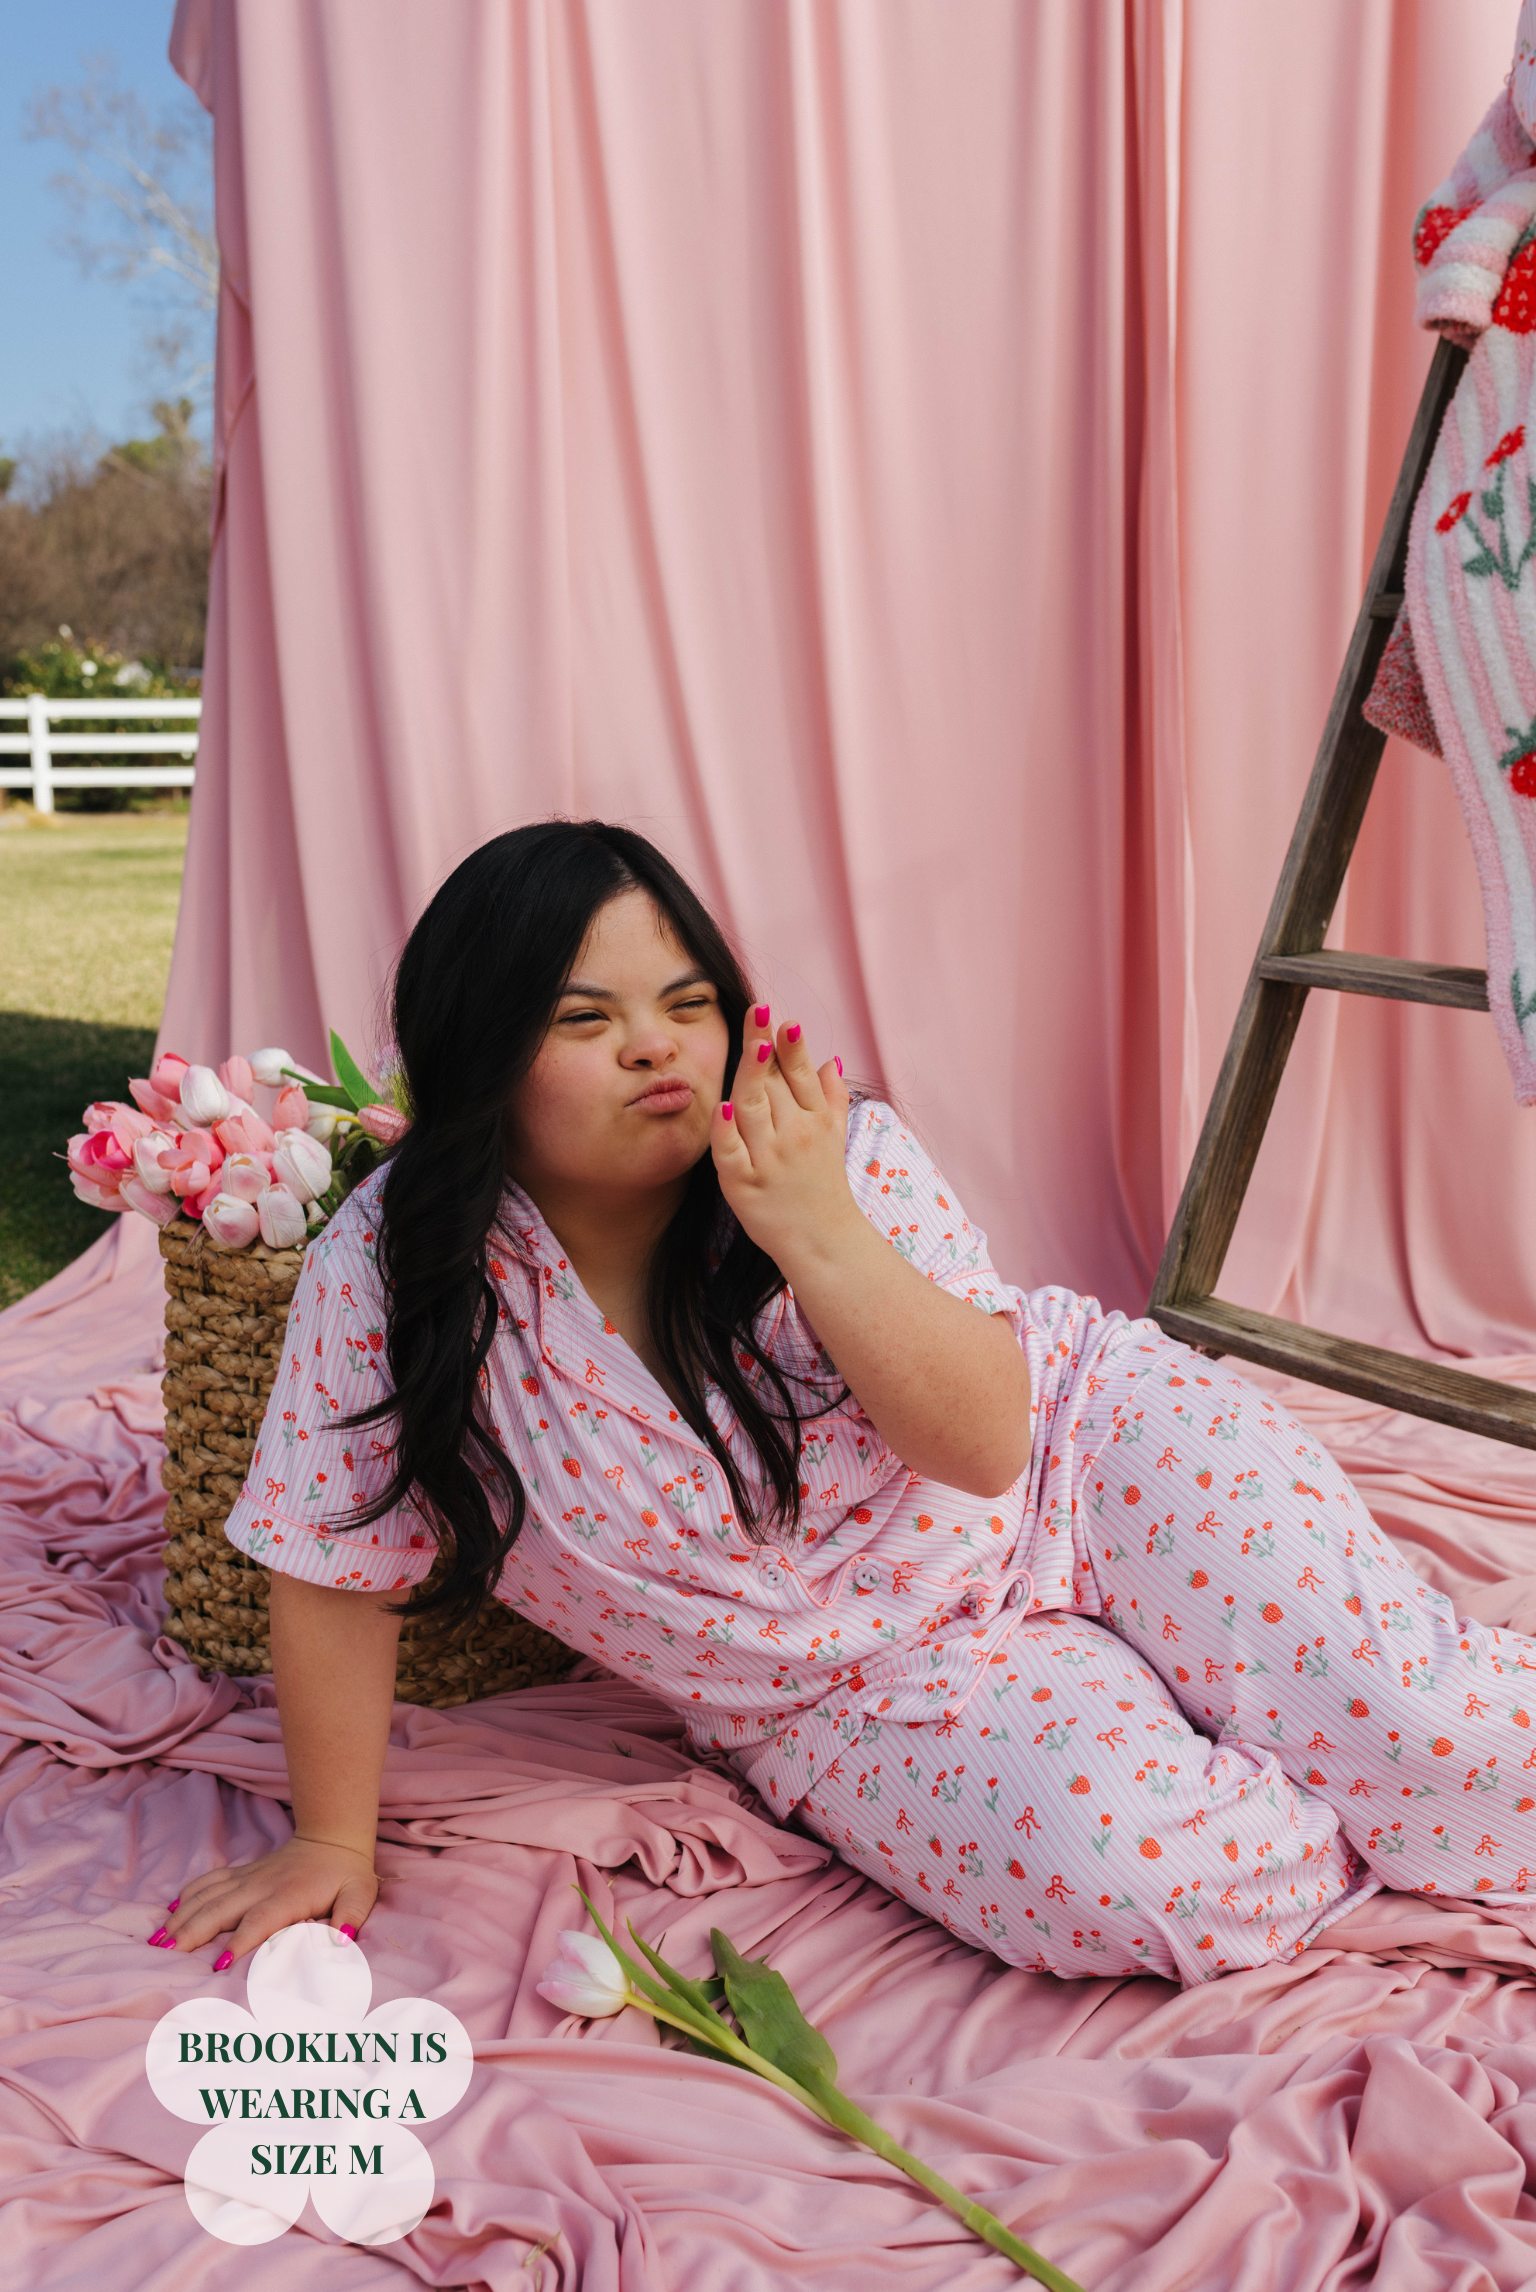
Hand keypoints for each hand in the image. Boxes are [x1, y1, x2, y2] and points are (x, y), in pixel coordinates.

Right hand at [151, 1834, 379, 1969]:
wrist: (332, 1837)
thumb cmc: (346, 1874)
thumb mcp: (360, 1894)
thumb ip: (351, 1916)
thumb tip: (341, 1940)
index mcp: (288, 1896)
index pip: (259, 1921)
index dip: (240, 1942)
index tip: (219, 1965)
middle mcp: (261, 1886)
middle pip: (221, 1908)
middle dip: (194, 1931)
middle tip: (168, 1954)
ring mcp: (248, 1877)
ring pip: (208, 1895)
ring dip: (183, 1916)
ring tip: (158, 1940)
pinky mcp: (242, 1872)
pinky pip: (210, 1880)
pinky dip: (189, 1894)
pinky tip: (170, 1910)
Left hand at [710, 1005, 853, 1267]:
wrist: (824, 1241)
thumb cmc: (823, 1183)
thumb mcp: (835, 1136)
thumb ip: (831, 1097)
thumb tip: (828, 1059)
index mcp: (815, 1120)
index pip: (801, 1075)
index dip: (792, 1046)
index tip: (784, 1020)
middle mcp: (794, 1136)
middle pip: (774, 1085)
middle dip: (766, 1050)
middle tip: (757, 1013)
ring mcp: (768, 1160)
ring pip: (753, 1110)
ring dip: (751, 1077)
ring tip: (753, 1046)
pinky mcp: (743, 1185)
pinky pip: (731, 1153)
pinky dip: (726, 1132)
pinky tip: (723, 1107)